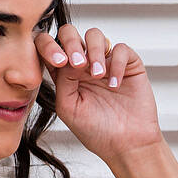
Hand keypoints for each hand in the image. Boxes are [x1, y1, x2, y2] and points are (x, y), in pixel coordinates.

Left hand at [37, 22, 163, 167]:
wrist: (126, 144)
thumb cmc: (96, 131)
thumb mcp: (68, 107)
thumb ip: (61, 80)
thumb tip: (66, 56)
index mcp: (65, 75)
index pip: (50, 47)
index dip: (49, 46)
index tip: (58, 62)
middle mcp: (83, 64)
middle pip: (70, 33)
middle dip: (71, 42)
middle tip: (77, 64)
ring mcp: (106, 62)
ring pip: (94, 35)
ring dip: (93, 52)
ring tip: (97, 75)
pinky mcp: (128, 64)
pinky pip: (120, 49)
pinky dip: (116, 63)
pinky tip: (114, 85)